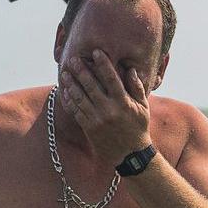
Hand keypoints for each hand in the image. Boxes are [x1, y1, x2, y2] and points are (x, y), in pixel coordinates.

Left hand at [59, 49, 152, 165]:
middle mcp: (109, 110)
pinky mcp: (89, 128)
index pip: (111, 79)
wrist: (130, 155)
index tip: (96, 52)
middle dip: (81, 71)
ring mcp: (97, 119)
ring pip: (80, 98)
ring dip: (71, 84)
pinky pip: (76, 111)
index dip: (103, 64)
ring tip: (65, 73)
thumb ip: (137, 88)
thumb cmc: (138, 128)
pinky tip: (64, 91)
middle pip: (91, 86)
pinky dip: (69, 100)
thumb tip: (131, 69)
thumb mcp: (143, 108)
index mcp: (123, 103)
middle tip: (74, 59)